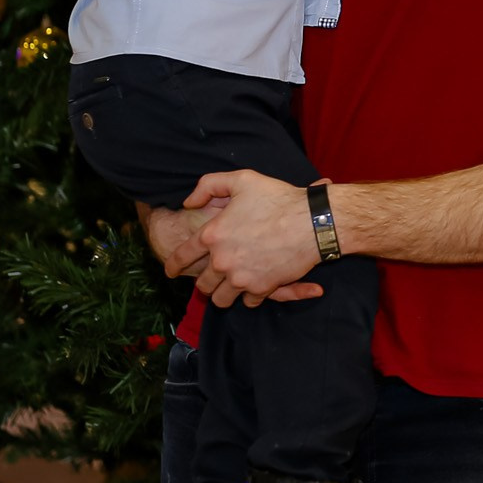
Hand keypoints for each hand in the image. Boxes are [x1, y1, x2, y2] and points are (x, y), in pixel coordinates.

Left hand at [168, 173, 328, 306]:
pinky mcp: (261, 288)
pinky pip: (247, 302)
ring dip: (223, 295)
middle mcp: (222, 260)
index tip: (170, 271)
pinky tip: (252, 288)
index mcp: (212, 234)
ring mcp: (241, 278)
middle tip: (209, 280)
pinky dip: (248, 297)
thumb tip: (189, 202)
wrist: (312, 222)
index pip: (183, 255)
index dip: (174, 265)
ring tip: (227, 289)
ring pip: (221, 299)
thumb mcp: (241, 180)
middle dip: (203, 283)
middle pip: (202, 284)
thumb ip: (209, 185)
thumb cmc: (278, 198)